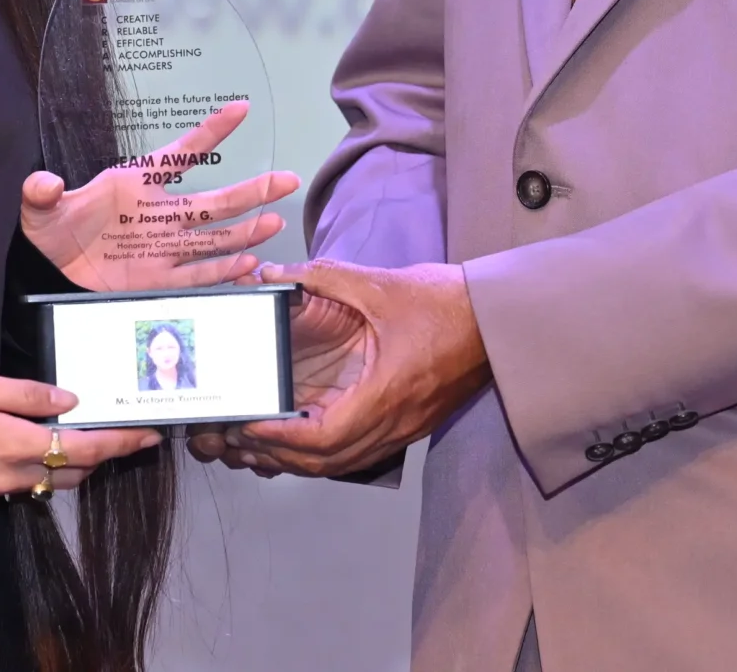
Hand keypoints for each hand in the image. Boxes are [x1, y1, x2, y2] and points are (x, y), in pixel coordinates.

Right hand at [0, 371, 158, 499]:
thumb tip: (72, 401)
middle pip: (74, 472)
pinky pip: (26, 486)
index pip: (86, 449)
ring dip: (76, 467)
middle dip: (104, 457)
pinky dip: (46, 471)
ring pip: (52, 483)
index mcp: (19, 444)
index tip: (151, 436)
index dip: (122, 444)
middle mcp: (13, 474)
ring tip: (89, 441)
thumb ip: (28, 395)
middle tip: (123, 434)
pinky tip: (44, 451)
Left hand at [20, 100, 301, 291]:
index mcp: (138, 184)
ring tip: (274, 222)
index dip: (210, 132)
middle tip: (287, 179)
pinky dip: (222, 271)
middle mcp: (160, 214)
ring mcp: (164, 248)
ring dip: (245, 232)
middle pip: (215, 201)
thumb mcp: (42, 207)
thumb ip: (42, 192)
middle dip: (252, 190)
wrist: (52, 271)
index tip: (239, 109)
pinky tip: (247, 265)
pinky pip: (197, 275)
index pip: (180, 154)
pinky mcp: (160, 279)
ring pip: (214, 238)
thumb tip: (44, 183)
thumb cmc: (55, 228)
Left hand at [205, 260, 487, 479]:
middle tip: (237, 442)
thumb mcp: (380, 284)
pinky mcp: (409, 424)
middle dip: (277, 457)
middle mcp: (394, 421)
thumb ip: (323, 277)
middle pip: (325, 462)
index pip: (322, 436)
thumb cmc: (446, 303)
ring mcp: (404, 428)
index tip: (249, 426)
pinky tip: (303, 439)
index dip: (280, 437)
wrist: (499, 319)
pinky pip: (358, 453)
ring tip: (258, 448)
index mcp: (385, 393)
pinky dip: (324, 454)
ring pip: (341, 463)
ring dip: (298, 462)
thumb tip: (273, 274)